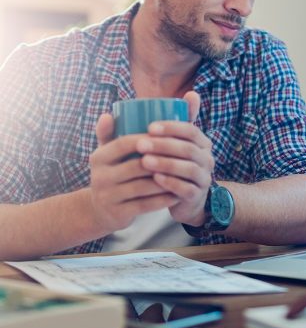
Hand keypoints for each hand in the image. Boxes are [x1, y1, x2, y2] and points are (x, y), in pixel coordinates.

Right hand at [89, 114, 179, 234]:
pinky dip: (163, 199)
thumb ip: (109, 133)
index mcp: (99, 157)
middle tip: (183, 157)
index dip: (148, 140)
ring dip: (166, 180)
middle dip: (162, 161)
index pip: (125, 144)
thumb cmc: (112, 173)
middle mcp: (100, 176)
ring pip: (143, 186)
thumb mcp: (106, 153)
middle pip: (137, 166)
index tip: (168, 136)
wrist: (100, 210)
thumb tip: (109, 114)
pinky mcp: (118, 213)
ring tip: (184, 175)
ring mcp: (108, 196)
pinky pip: (145, 205)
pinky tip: (177, 194)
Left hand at [135, 91, 214, 226]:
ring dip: (165, 163)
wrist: (183, 199)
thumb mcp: (175, 143)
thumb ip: (176, 122)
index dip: (171, 127)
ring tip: (144, 161)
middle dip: (163, 145)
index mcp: (202, 142)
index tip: (149, 127)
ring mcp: (204, 177)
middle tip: (141, 144)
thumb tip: (190, 93)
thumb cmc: (174, 164)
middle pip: (188, 148)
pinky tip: (155, 179)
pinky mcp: (197, 195)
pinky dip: (170, 183)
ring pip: (187, 168)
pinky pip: (186, 188)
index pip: (190, 130)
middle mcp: (207, 158)